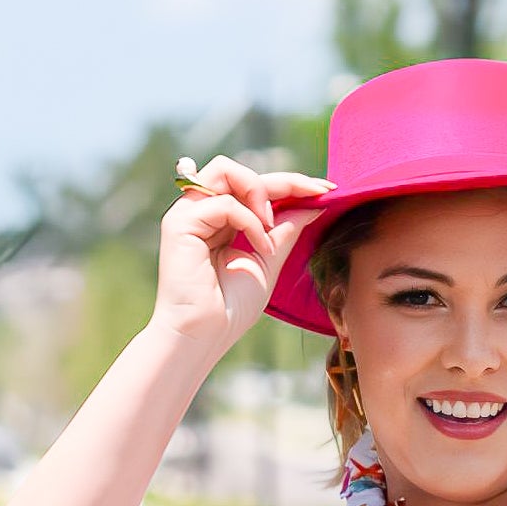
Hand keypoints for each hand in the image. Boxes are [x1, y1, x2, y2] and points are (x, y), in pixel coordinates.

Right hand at [152, 154, 335, 353]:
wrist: (203, 336)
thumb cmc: (230, 309)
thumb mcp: (268, 262)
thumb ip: (285, 231)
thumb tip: (312, 205)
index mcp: (220, 220)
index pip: (255, 188)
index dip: (291, 184)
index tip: (327, 190)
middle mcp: (201, 210)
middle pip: (239, 170)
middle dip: (282, 180)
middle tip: (314, 195)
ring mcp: (188, 213)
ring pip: (225, 169)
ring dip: (259, 192)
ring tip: (272, 227)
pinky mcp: (179, 222)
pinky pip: (225, 203)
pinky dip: (249, 222)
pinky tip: (260, 248)